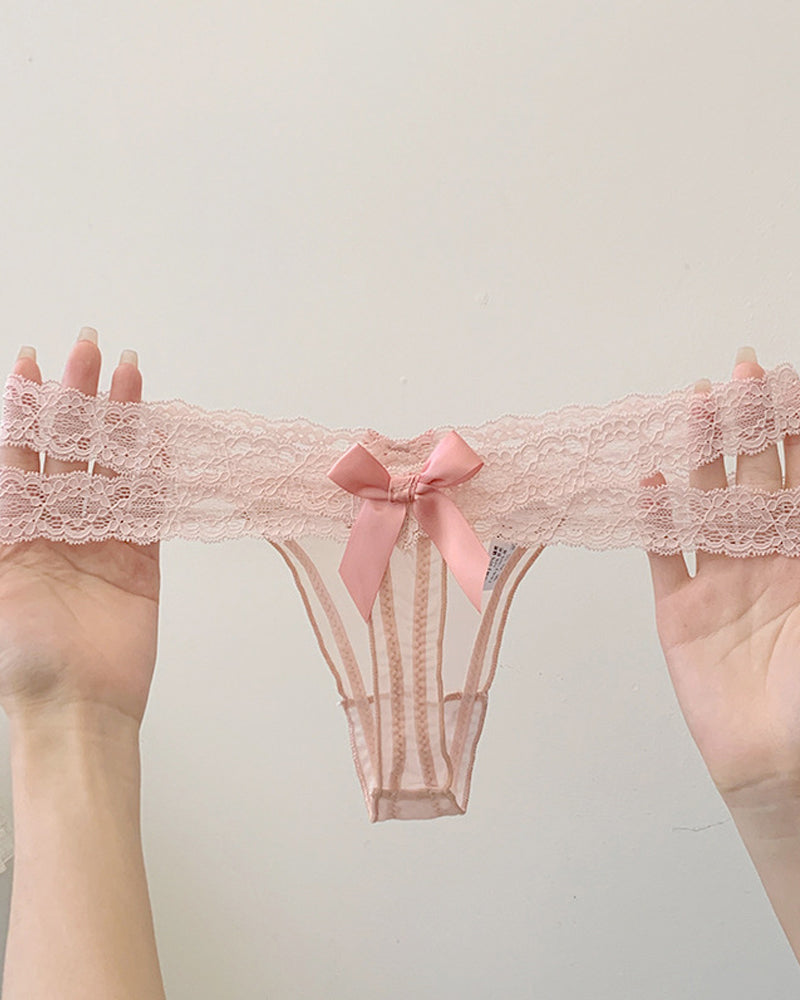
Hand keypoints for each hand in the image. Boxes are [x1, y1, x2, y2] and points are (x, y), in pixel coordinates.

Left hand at [0, 329, 159, 732]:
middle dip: (75, 397)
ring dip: (119, 421)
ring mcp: (100, 539)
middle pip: (68, 448)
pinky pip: (148, 504)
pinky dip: (154, 469)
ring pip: (112, 466)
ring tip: (127, 373)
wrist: (78, 708)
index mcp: (13, 529)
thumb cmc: (24, 657)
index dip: (25, 407)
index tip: (32, 364)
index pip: (18, 451)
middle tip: (86, 350)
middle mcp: (55, 526)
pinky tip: (157, 433)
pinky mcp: (139, 559)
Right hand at [643, 346, 799, 802]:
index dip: (793, 433)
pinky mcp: (681, 611)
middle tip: (741, 373)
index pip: (798, 481)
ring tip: (696, 407)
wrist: (777, 764)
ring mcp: (720, 582)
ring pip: (707, 504)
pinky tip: (652, 481)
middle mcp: (764, 561)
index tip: (788, 386)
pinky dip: (658, 519)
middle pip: (753, 479)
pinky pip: (666, 556)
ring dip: (700, 457)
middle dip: (748, 426)